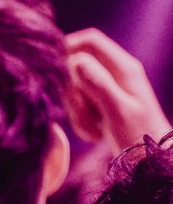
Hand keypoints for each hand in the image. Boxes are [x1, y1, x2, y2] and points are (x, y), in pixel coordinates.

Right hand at [66, 30, 170, 153]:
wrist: (151, 162)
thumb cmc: (139, 137)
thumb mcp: (118, 112)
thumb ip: (98, 85)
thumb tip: (76, 62)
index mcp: (124, 68)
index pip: (91, 41)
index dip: (69, 48)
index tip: (51, 70)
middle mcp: (116, 73)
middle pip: (79, 69)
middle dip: (72, 94)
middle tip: (81, 118)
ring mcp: (109, 90)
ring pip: (77, 90)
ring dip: (77, 112)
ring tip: (93, 131)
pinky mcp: (103, 105)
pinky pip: (81, 107)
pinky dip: (82, 122)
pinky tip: (94, 135)